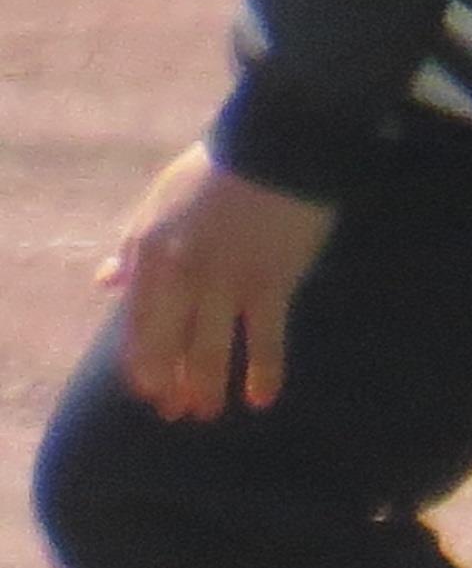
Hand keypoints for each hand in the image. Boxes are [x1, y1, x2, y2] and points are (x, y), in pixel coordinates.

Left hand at [100, 143, 334, 420]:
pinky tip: (260, 399)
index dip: (139, 359)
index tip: (145, 392)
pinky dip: (263, 372)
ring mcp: (225, 279)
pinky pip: (264, 339)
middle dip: (169, 382)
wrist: (270, 152)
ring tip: (209, 413)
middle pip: (168, 341)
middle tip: (177, 414)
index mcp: (149, 248)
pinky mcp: (269, 284)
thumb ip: (132, 247)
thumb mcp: (157, 203)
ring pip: (209, 348)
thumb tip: (106, 282)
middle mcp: (180, 270)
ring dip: (206, 386)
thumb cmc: (216, 175)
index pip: (136, 318)